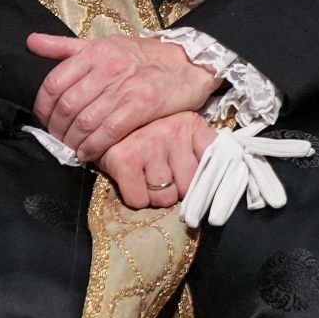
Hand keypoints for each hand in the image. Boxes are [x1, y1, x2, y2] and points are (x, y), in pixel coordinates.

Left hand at [28, 32, 217, 162]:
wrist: (186, 63)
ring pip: (86, 121)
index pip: (54, 82)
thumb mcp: (102, 44)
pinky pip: (109, 131)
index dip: (43, 107)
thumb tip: (30, 42)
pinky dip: (94, 146)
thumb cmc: (141, 56)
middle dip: (57, 129)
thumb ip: (64, 47)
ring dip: (73, 141)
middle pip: (67, 105)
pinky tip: (89, 153)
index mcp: (93, 51)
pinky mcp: (143, 105)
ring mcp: (126, 86)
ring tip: (71, 149)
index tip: (43, 120)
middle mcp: (107, 67)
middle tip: (57, 140)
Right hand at [98, 110, 216, 211]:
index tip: (199, 184)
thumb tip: (216, 178)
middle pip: (189, 187)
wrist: (102, 118)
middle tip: (163, 177)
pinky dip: (136, 198)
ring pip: (165, 198)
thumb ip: (199, 147)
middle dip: (176, 189)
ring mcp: (150, 146)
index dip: (207, 178)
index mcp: (191, 125)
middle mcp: (173, 132)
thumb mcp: (178, 128)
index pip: (215, 160)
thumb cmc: (144, 130)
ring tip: (146, 178)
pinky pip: (140, 199)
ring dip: (155, 196)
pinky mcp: (126, 160)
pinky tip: (132, 181)